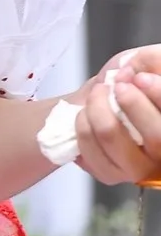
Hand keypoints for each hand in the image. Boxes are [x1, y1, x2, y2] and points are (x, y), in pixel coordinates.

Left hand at [72, 46, 160, 185]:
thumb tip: (137, 72)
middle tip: (117, 85)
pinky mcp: (110, 174)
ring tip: (98, 94)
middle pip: (157, 135)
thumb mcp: (142, 62)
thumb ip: (152, 60)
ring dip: (99, 107)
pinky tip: (86, 115)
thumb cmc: (124, 84)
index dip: (159, 95)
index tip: (139, 78)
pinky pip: (89, 148)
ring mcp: (138, 169)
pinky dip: (82, 123)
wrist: (92, 104)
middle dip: (132, 103)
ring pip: (114, 137)